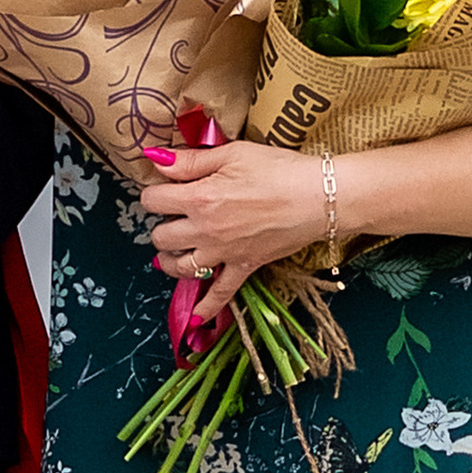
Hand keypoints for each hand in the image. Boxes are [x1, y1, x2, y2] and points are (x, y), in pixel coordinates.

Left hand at [137, 138, 329, 324]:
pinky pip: (221, 294)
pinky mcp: (244, 266)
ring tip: (173, 250)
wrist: (318, 197)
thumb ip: (190, 161)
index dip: (155, 192)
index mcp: (199, 198)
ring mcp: (223, 252)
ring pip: (180, 267)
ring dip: (170, 260)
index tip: (166, 187)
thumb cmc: (278, 169)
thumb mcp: (232, 154)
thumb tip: (155, 158)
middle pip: (160, 236)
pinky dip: (207, 307)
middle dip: (162, 223)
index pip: (152, 201)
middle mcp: (205, 230)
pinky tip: (197, 318)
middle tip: (175, 214)